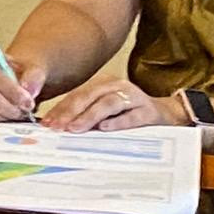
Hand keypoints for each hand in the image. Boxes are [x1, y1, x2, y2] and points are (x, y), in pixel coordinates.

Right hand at [0, 39, 40, 119]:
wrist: (14, 77)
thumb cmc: (19, 71)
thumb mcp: (31, 67)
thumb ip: (33, 77)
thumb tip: (30, 91)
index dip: (11, 90)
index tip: (27, 101)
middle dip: (7, 106)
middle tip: (25, 111)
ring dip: (3, 115)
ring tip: (19, 114)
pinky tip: (11, 117)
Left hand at [42, 74, 174, 131]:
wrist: (166, 114)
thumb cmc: (129, 114)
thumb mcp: (105, 111)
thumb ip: (85, 115)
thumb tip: (57, 126)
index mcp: (103, 85)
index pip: (77, 95)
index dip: (60, 108)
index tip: (47, 123)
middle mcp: (117, 86)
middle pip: (89, 96)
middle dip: (70, 111)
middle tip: (57, 126)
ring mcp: (134, 97)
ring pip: (108, 104)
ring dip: (89, 116)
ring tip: (75, 128)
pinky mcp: (148, 111)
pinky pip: (132, 116)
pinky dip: (118, 122)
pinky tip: (105, 128)